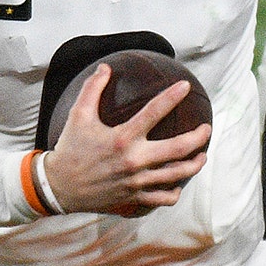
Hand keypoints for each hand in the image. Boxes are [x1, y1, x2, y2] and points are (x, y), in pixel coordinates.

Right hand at [43, 64, 210, 215]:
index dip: (172, 96)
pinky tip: (177, 184)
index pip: (154, 112)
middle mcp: (134, 161)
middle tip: (207, 129)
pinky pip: (163, 198)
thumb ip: (92, 89)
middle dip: (198, 137)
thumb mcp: (78, 116)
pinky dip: (174, 192)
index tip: (185, 86)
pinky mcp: (134, 198)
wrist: (59, 187)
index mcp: (122, 138)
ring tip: (202, 156)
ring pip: (176, 175)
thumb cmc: (70, 148)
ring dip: (194, 164)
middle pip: (177, 149)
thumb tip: (105, 67)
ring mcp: (136, 182)